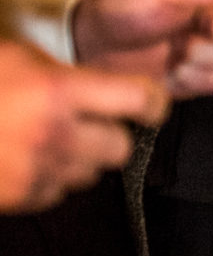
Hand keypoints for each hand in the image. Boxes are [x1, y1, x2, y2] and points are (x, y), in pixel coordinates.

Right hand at [0, 40, 165, 212]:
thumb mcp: (19, 57)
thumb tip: (107, 84)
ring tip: (50, 138)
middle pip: (120, 147)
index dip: (152, 103)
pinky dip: (50, 179)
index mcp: (59, 91)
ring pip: (90, 173)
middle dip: (110, 134)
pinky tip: (26, 158)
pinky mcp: (18, 198)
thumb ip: (68, 72)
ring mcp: (35, 170)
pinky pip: (57, 193)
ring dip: (80, 159)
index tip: (150, 104)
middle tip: (91, 121)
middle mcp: (54, 134)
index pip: (140, 102)